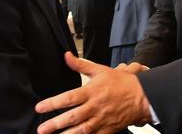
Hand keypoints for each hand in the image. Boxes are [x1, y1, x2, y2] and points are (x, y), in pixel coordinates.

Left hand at [35, 52, 151, 133]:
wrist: (142, 96)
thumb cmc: (121, 83)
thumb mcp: (100, 70)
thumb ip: (80, 65)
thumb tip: (67, 56)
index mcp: (92, 91)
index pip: (68, 98)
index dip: (53, 103)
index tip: (40, 107)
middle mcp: (95, 106)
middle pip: (73, 117)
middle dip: (55, 124)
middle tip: (42, 129)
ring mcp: (102, 119)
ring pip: (82, 130)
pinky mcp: (108, 129)